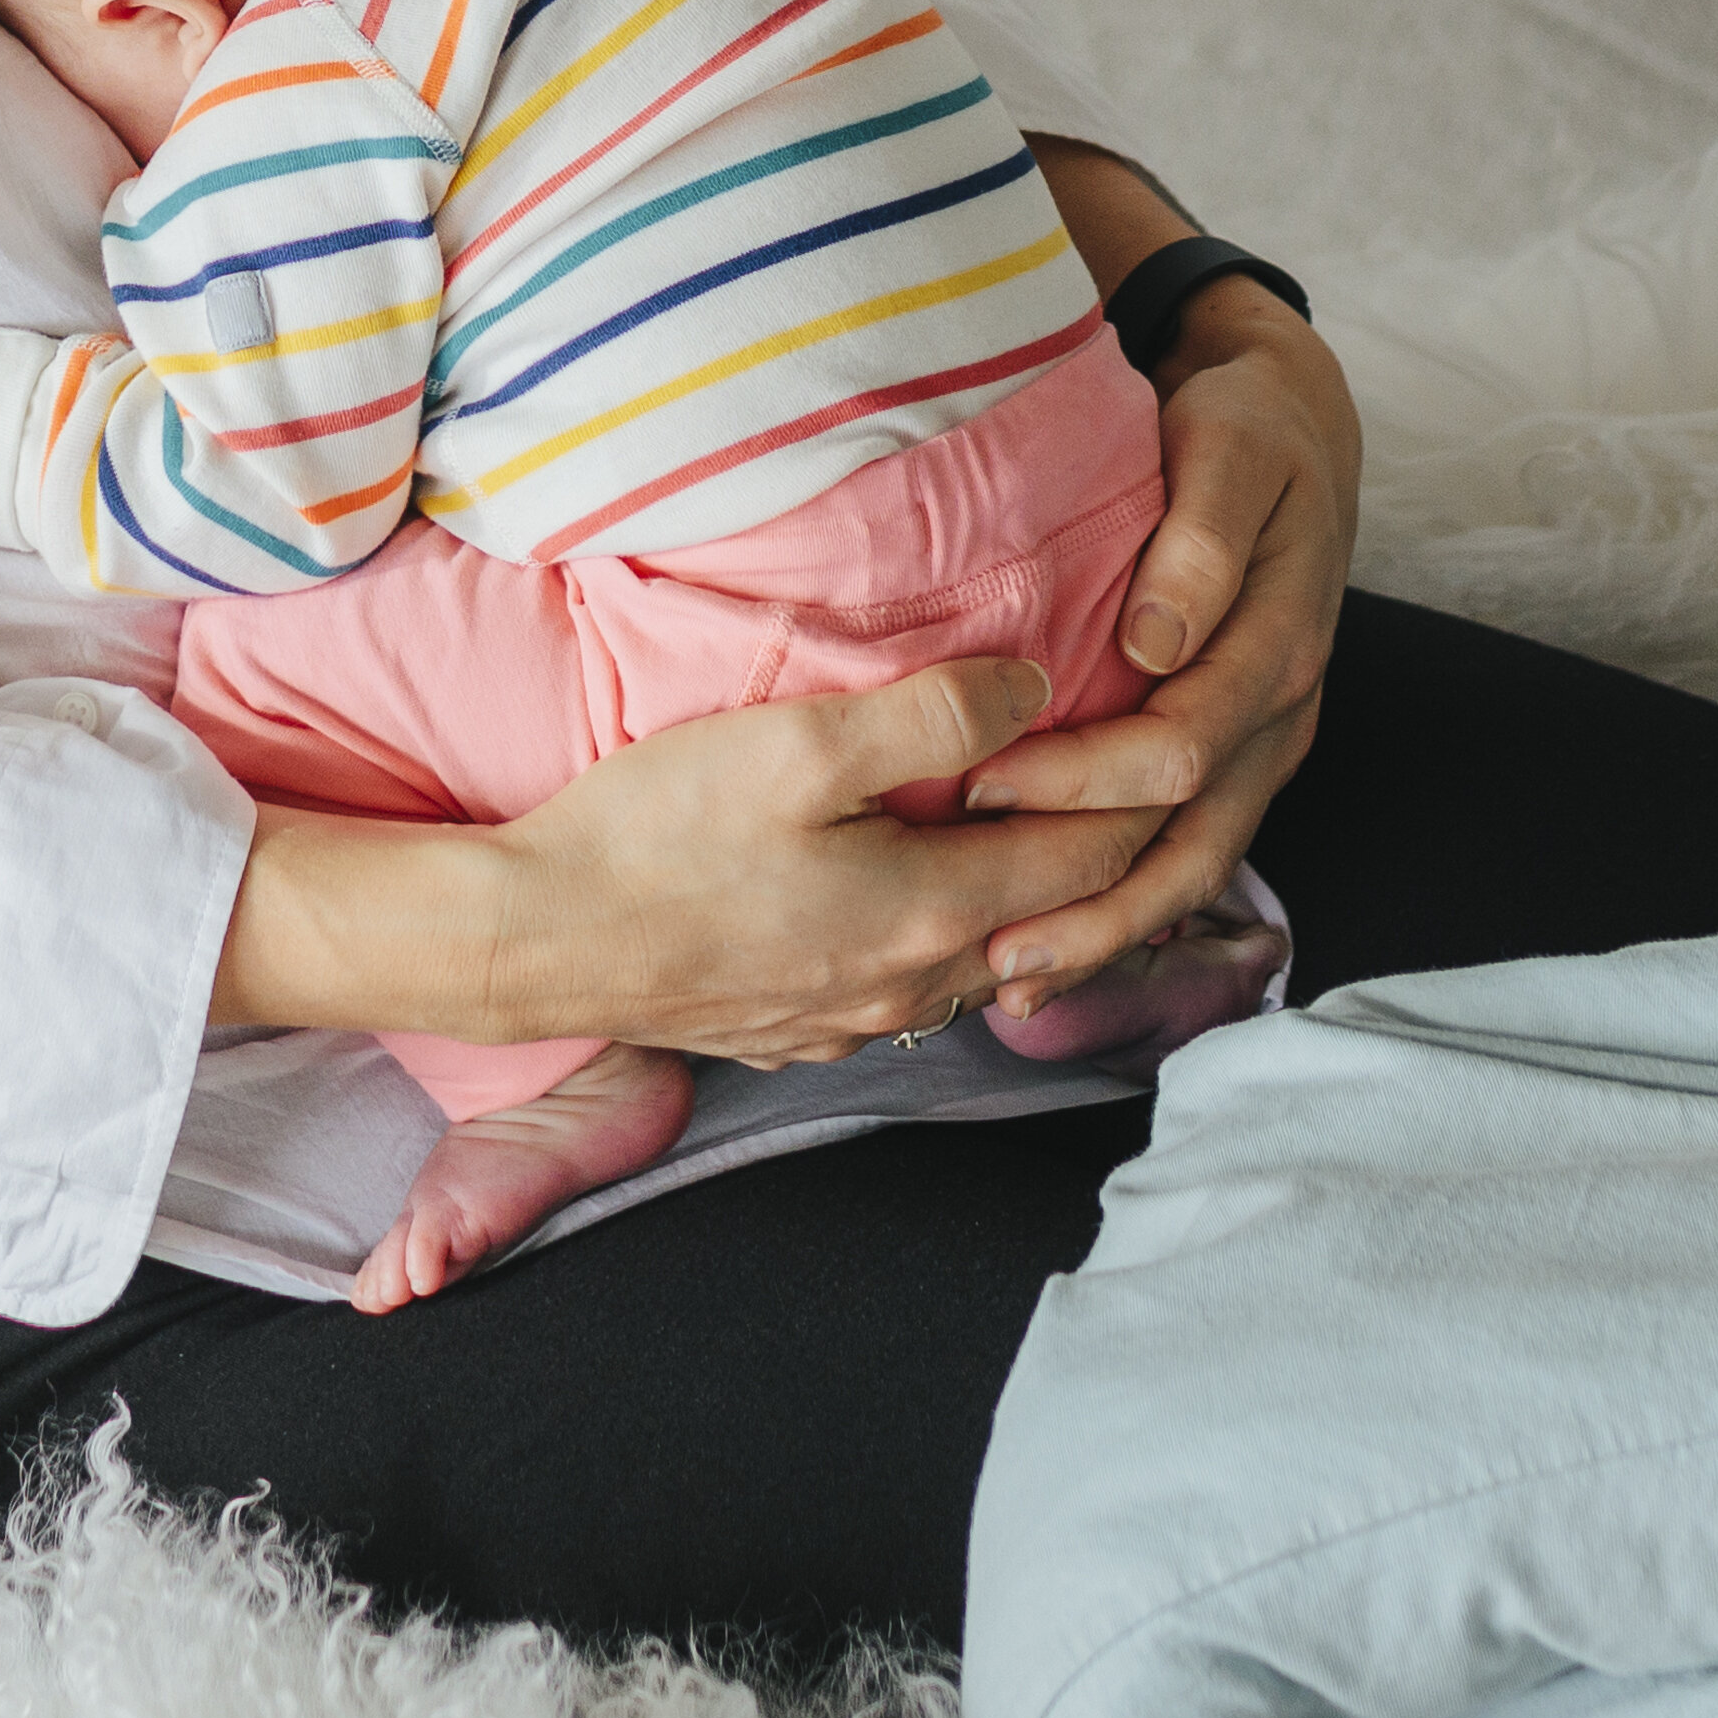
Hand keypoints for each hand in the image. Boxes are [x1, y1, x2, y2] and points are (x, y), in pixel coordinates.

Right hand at [222, 657, 1164, 1062]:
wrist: (536, 937)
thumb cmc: (659, 831)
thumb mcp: (799, 744)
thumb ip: (933, 714)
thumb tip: (1039, 686)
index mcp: (934, 914)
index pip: (1094, 858)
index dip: (1148, 793)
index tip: (1180, 727)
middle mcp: (915, 987)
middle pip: (1057, 923)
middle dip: (1112, 852)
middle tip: (1146, 775)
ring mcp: (855, 1022)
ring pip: (990, 962)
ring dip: (1033, 899)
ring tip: (1055, 827)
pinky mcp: (800, 1030)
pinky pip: (918, 987)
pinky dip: (958, 934)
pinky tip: (934, 892)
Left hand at [953, 277, 1356, 996]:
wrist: (1297, 433)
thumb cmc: (1247, 432)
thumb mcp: (1233, 450)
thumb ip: (1201, 541)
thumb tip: (1155, 643)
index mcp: (1278, 647)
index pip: (1181, 745)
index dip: (1084, 778)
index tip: (982, 783)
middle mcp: (1280, 717)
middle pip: (1192, 840)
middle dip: (1095, 901)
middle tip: (992, 945)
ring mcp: (1264, 748)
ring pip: (1194, 867)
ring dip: (1110, 932)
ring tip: (1016, 984)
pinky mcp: (1238, 758)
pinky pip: (1189, 851)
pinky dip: (1129, 907)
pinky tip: (1059, 946)